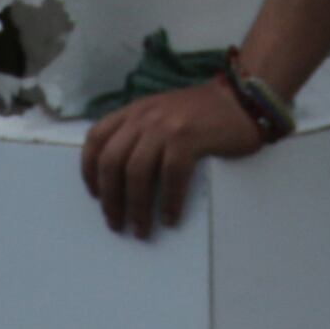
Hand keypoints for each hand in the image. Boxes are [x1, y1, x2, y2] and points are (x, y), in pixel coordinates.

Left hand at [80, 77, 263, 239]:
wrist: (241, 99)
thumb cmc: (202, 113)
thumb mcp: (161, 113)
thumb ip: (141, 131)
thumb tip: (121, 175)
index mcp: (134, 111)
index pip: (96, 138)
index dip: (88, 169)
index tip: (95, 195)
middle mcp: (144, 116)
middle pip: (111, 160)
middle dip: (110, 198)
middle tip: (115, 222)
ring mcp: (166, 126)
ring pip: (136, 171)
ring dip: (136, 206)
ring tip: (140, 229)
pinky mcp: (189, 138)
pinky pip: (170, 176)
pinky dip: (169, 201)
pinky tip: (170, 218)